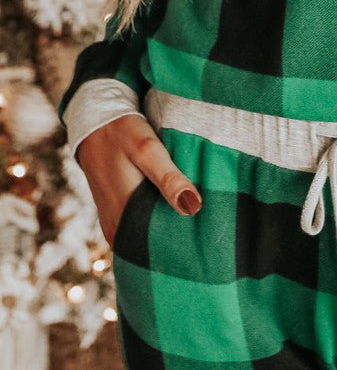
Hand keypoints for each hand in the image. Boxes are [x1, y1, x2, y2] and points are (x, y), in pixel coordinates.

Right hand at [76, 113, 201, 249]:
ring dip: (165, 230)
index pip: (159, 246)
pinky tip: (172, 210)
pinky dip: (154, 221)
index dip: (184, 243)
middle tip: (206, 232)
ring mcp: (114, 222)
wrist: (95, 123)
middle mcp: (116, 227)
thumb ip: (168, 179)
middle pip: (153, 244)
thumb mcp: (148, 150)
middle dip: (178, 238)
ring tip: (194, 222)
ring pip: (145, 237)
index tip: (208, 238)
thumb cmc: (122, 134)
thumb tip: (193, 207)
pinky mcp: (115, 214)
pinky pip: (138, 227)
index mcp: (125, 216)